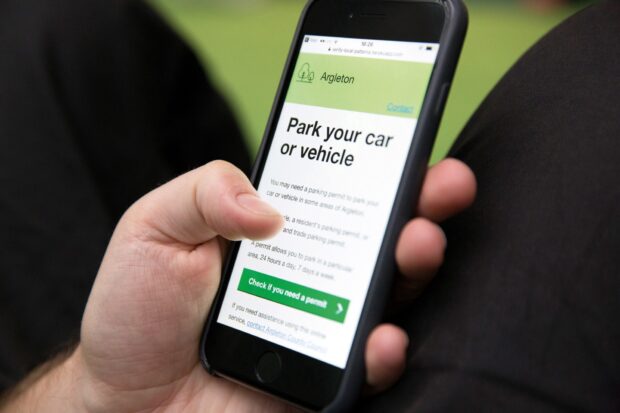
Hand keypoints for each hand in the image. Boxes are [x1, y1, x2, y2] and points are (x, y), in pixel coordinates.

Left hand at [2, 159, 474, 411]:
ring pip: (388, 292)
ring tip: (418, 242)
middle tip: (444, 183)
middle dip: (421, 204)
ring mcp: (323, 322)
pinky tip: (379, 336)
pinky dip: (382, 350)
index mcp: (279, 229)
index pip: (340, 189)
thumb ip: (205, 193)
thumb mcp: (154, 227)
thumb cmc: (137, 307)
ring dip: (416, 264)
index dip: (379, 164)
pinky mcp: (323, 374)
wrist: (127, 393)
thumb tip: (267, 208)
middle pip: (380, 234)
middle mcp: (313, 271)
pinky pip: (366, 364)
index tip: (408, 139)